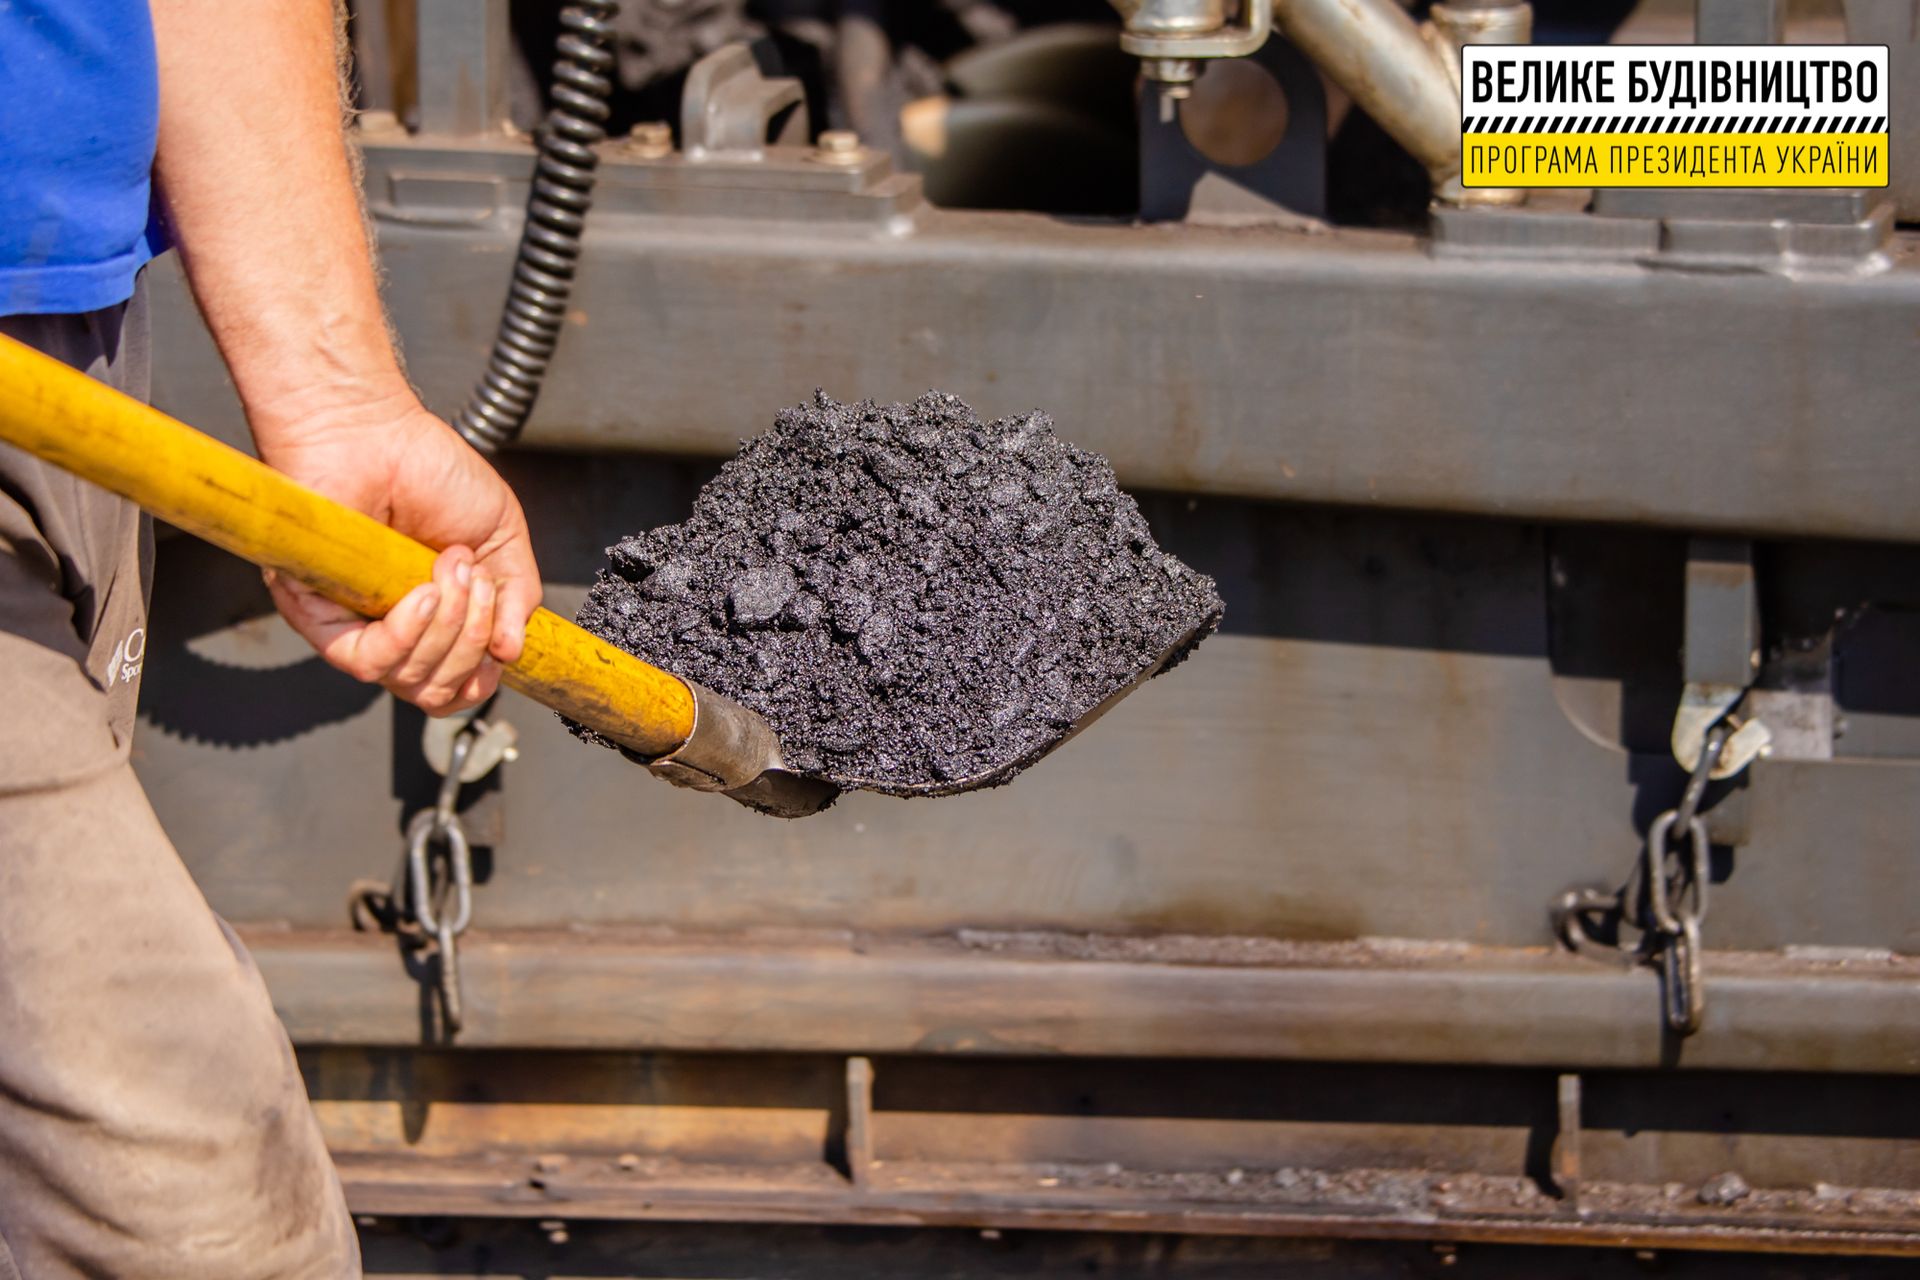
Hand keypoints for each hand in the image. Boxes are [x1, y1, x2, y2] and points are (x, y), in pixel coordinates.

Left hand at [257, 393, 542, 715]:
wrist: (376, 433)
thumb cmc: (431, 472)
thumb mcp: (501, 539)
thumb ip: (516, 597)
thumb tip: (513, 654)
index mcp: (433, 619)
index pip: (453, 687)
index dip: (481, 678)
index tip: (500, 644)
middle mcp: (392, 630)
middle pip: (438, 691)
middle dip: (474, 642)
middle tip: (475, 581)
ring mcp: (355, 626)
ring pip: (408, 680)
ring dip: (449, 629)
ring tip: (451, 570)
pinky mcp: (317, 615)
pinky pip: (365, 660)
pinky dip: (407, 633)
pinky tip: (422, 593)